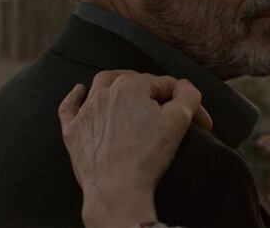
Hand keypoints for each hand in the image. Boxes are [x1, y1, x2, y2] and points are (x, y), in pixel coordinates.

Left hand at [58, 70, 211, 227]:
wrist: (117, 189)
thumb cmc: (148, 155)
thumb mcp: (179, 120)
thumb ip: (188, 95)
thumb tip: (186, 87)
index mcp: (132, 85)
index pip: (166, 85)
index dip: (186, 102)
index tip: (200, 124)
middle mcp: (105, 92)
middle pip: (135, 82)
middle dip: (156, 93)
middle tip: (171, 112)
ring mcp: (86, 112)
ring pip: (101, 86)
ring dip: (116, 84)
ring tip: (130, 91)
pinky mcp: (73, 131)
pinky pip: (69, 107)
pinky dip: (74, 97)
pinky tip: (79, 91)